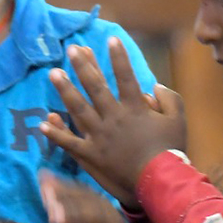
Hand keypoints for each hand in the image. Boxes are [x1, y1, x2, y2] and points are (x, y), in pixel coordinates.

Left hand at [39, 172, 135, 222]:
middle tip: (57, 217)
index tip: (46, 194)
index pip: (85, 196)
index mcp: (100, 207)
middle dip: (79, 214)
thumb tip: (43, 174)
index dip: (67, 194)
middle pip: (99, 215)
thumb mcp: (70, 220)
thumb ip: (58, 200)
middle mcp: (113, 222)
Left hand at [40, 38, 185, 207]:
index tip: (111, 38)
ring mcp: (99, 136)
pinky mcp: (91, 154)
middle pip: (95, 87)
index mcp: (135, 109)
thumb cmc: (171, 152)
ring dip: (64, 90)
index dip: (119, 57)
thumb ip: (169, 99)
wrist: (158, 183)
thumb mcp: (178, 121)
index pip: (126, 77)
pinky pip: (70, 142)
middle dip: (83, 66)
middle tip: (73, 49)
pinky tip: (43, 122)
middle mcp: (113, 118)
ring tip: (53, 73)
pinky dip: (56, 133)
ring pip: (78, 109)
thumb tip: (154, 87)